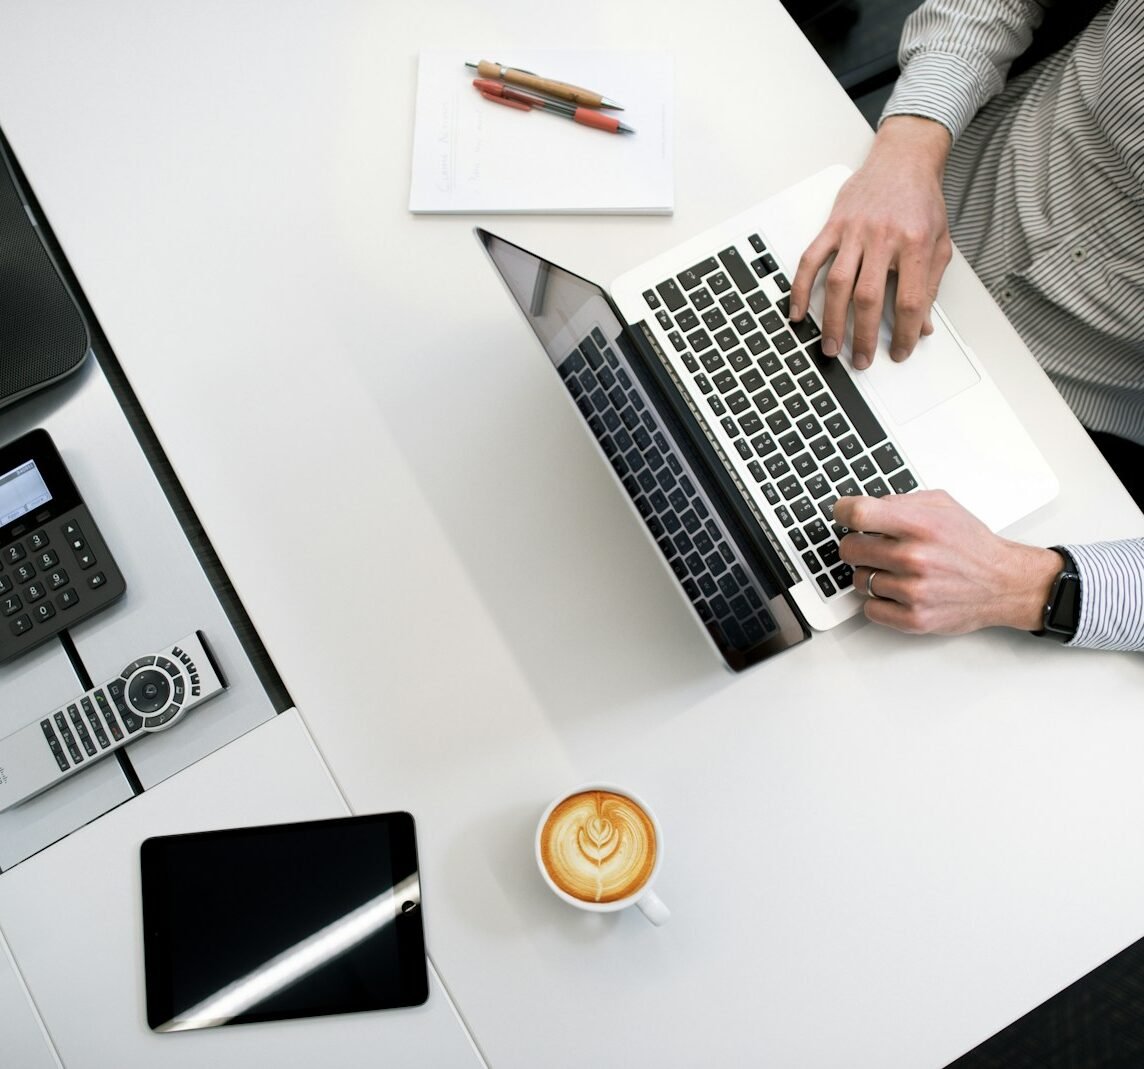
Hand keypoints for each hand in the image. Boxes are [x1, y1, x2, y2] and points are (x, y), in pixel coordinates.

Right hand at [789, 116, 953, 369]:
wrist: (903, 159)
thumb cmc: (921, 200)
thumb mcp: (939, 242)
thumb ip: (930, 284)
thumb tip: (924, 325)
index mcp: (914, 243)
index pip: (910, 299)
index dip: (906, 332)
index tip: (901, 351)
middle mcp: (883, 237)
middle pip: (868, 297)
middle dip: (864, 335)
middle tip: (861, 360)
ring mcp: (854, 231)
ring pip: (837, 284)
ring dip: (832, 320)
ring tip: (830, 346)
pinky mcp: (833, 226)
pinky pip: (810, 260)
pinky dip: (800, 288)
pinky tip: (797, 312)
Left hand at [834, 490, 1062, 634]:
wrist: (1004, 583)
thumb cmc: (972, 545)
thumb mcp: (942, 506)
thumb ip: (901, 501)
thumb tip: (865, 506)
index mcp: (920, 525)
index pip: (858, 514)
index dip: (842, 512)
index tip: (842, 514)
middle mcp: (915, 558)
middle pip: (849, 549)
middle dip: (857, 545)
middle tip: (872, 546)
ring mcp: (913, 591)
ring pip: (858, 580)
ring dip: (870, 574)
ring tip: (895, 570)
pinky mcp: (913, 619)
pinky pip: (869, 608)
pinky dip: (878, 601)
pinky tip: (896, 591)